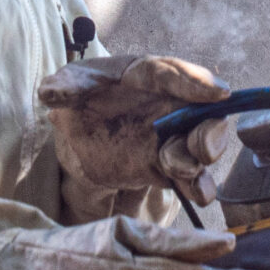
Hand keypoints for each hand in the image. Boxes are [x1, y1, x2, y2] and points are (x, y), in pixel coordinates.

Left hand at [38, 54, 231, 199]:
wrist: (80, 133)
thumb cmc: (82, 96)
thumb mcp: (68, 86)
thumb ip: (63, 87)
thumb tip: (50, 94)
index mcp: (147, 75)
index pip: (174, 74)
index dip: (198, 82)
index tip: (219, 92)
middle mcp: (170, 104)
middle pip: (202, 114)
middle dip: (210, 130)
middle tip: (203, 146)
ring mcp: (172, 137)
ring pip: (200, 147)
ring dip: (199, 161)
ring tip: (182, 170)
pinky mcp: (167, 167)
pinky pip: (190, 177)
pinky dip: (196, 187)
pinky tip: (197, 195)